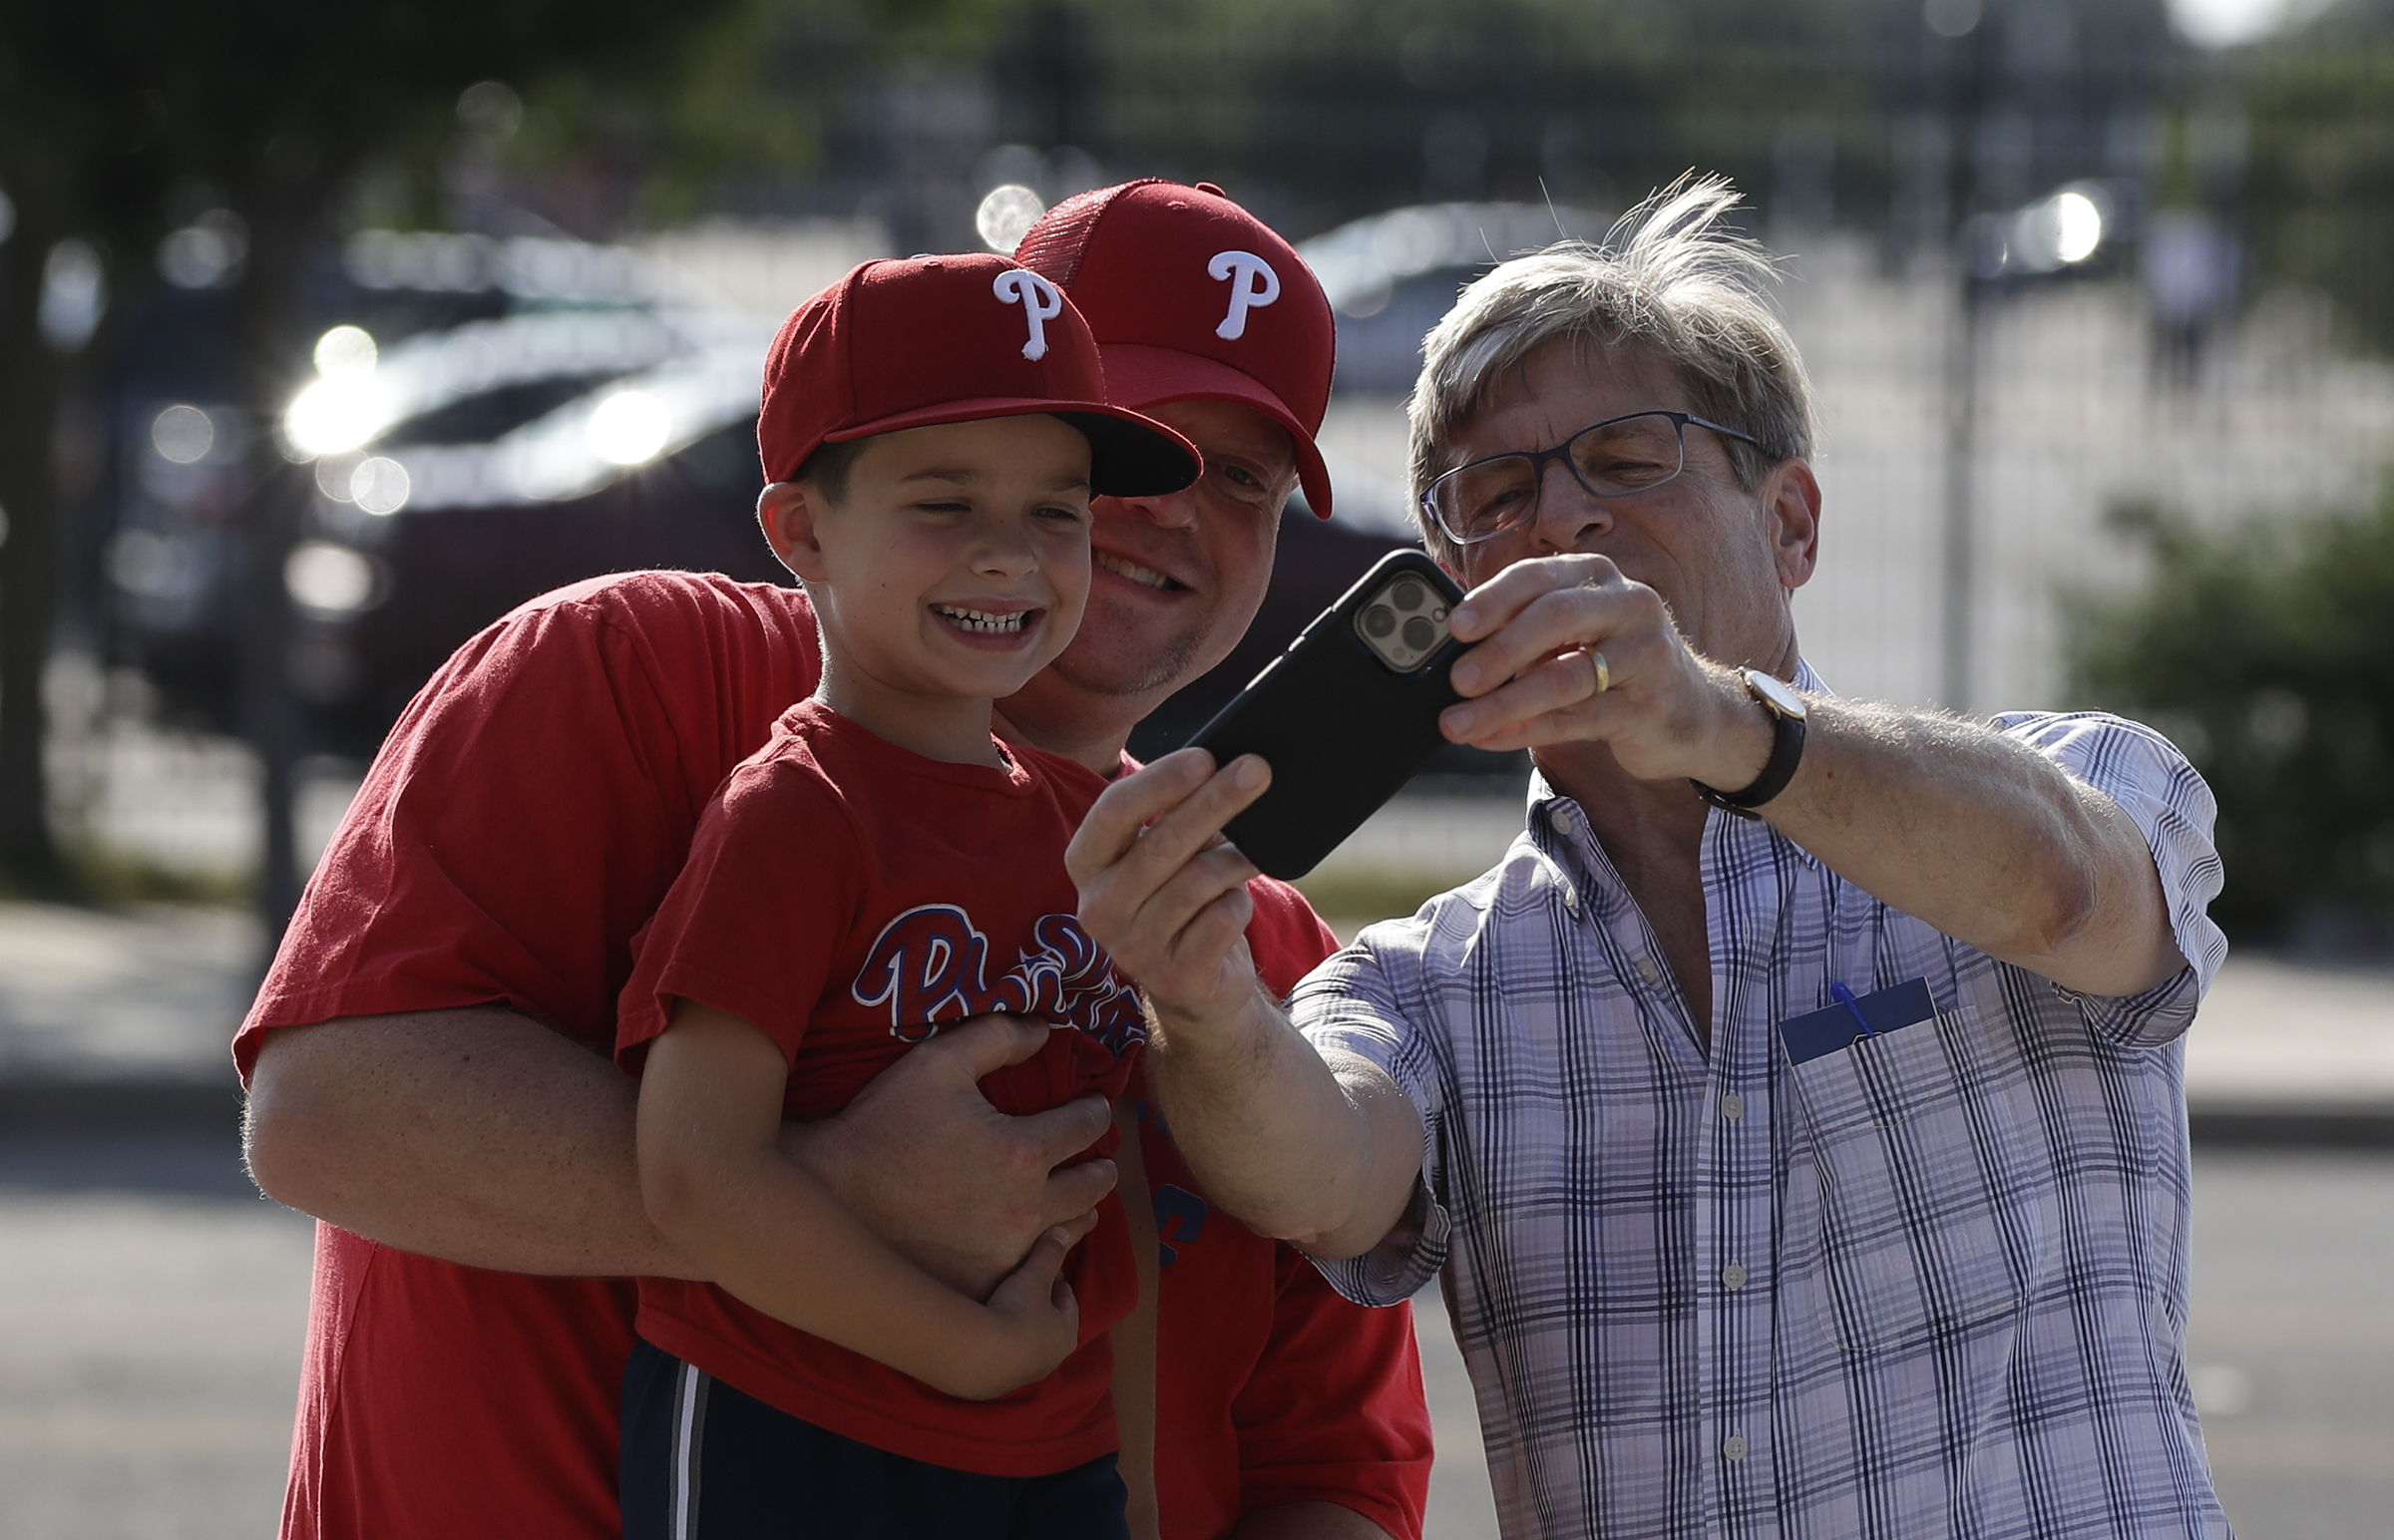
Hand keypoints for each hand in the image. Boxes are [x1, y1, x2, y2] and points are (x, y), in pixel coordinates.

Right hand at [782, 1014, 1115, 1297]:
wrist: (830, 1197)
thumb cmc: (882, 1124)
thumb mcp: (937, 1062)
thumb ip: (998, 1037)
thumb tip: (1046, 1029)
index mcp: (1022, 1152)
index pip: (1085, 1127)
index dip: (1095, 1112)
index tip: (1096, 1108)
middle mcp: (1025, 1210)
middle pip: (1091, 1186)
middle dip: (1101, 1167)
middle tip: (1103, 1162)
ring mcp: (1006, 1254)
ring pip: (1072, 1231)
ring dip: (1083, 1211)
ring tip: (1082, 1204)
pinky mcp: (984, 1284)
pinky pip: (1036, 1270)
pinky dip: (1047, 1253)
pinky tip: (1043, 1244)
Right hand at [953, 1223, 1082, 1400]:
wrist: (980, 1356)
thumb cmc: (1018, 1312)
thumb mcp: (1033, 1277)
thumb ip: (1049, 1254)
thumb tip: (1064, 1231)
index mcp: (1066, 1335)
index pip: (1068, 1304)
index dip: (1058, 1285)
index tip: (1047, 1271)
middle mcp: (1050, 1361)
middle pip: (1049, 1327)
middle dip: (1040, 1308)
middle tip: (1024, 1287)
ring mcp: (1022, 1376)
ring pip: (1026, 1346)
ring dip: (1019, 1329)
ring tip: (1002, 1308)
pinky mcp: (995, 1385)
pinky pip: (1002, 1359)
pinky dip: (998, 1345)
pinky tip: (985, 1333)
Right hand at [1067, 749, 1269, 1021]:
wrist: (1194, 983)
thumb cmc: (1178, 896)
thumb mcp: (1166, 851)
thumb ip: (1178, 813)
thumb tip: (1227, 768)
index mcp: (1086, 863)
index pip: (1113, 812)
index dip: (1160, 781)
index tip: (1205, 757)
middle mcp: (1098, 907)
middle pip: (1161, 843)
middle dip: (1215, 801)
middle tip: (1257, 770)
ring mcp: (1131, 948)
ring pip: (1197, 881)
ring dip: (1235, 860)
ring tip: (1252, 853)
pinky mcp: (1171, 978)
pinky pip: (1220, 920)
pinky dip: (1238, 904)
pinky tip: (1233, 905)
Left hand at [1437, 552, 1770, 789]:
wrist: (1694, 713)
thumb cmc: (1615, 666)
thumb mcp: (1574, 635)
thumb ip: (1524, 632)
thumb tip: (1452, 653)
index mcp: (1598, 577)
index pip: (1538, 576)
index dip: (1493, 599)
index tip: (1455, 627)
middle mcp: (1628, 605)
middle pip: (1556, 617)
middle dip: (1500, 650)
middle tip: (1457, 680)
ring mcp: (1645, 655)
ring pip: (1565, 677)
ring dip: (1503, 703)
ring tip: (1459, 723)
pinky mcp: (1648, 706)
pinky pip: (1577, 719)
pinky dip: (1526, 730)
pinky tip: (1491, 738)